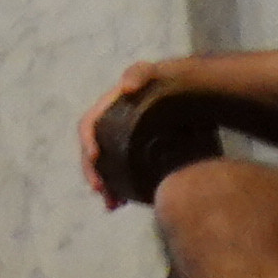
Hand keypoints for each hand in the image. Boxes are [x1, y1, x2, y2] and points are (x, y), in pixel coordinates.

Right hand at [81, 59, 172, 205]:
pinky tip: (123, 203)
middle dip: (93, 172)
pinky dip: (120, 189)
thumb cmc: (168, 82)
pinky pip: (122, 173)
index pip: (89, 125)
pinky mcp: (137, 156)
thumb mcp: (153, 73)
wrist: (190, 94)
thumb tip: (126, 87)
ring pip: (106, 166)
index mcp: (108, 109)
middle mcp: (111, 127)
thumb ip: (140, 73)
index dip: (87, 141)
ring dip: (104, 186)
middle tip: (101, 191)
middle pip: (94, 151)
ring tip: (112, 205)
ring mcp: (124, 143)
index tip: (94, 157)